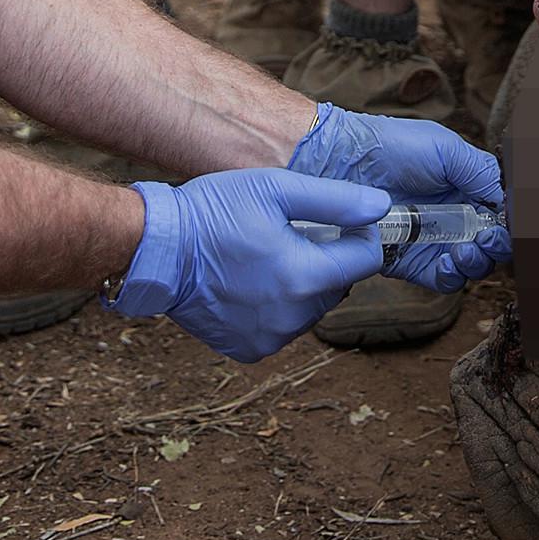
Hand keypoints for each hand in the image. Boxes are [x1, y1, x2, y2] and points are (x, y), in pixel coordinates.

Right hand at [115, 172, 389, 361]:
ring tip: (264, 259)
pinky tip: (249, 284)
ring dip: (301, 285)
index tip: (335, 222)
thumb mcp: (276, 189)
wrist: (156, 251)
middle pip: (339, 285)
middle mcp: (293, 317)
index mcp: (304, 276)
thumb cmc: (213, 213)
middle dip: (325, 261)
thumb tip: (382, 207)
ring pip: (312, 308)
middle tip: (288, 236)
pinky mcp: (251, 350)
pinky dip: (275, 308)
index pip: (366, 260)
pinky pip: (283, 327)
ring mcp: (271, 338)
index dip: (357, 236)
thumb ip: (336, 201)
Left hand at [291, 103, 509, 290]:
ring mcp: (432, 241)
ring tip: (465, 249)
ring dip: (477, 262)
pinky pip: (441, 280)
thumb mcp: (445, 148)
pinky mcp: (410, 261)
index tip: (508, 223)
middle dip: (497, 246)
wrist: (342, 163)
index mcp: (465, 188)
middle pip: (491, 244)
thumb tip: (507, 200)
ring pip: (471, 266)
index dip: (509, 223)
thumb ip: (480, 172)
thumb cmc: (390, 147)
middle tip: (487, 238)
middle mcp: (452, 217)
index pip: (499, 214)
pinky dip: (451, 275)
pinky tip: (447, 261)